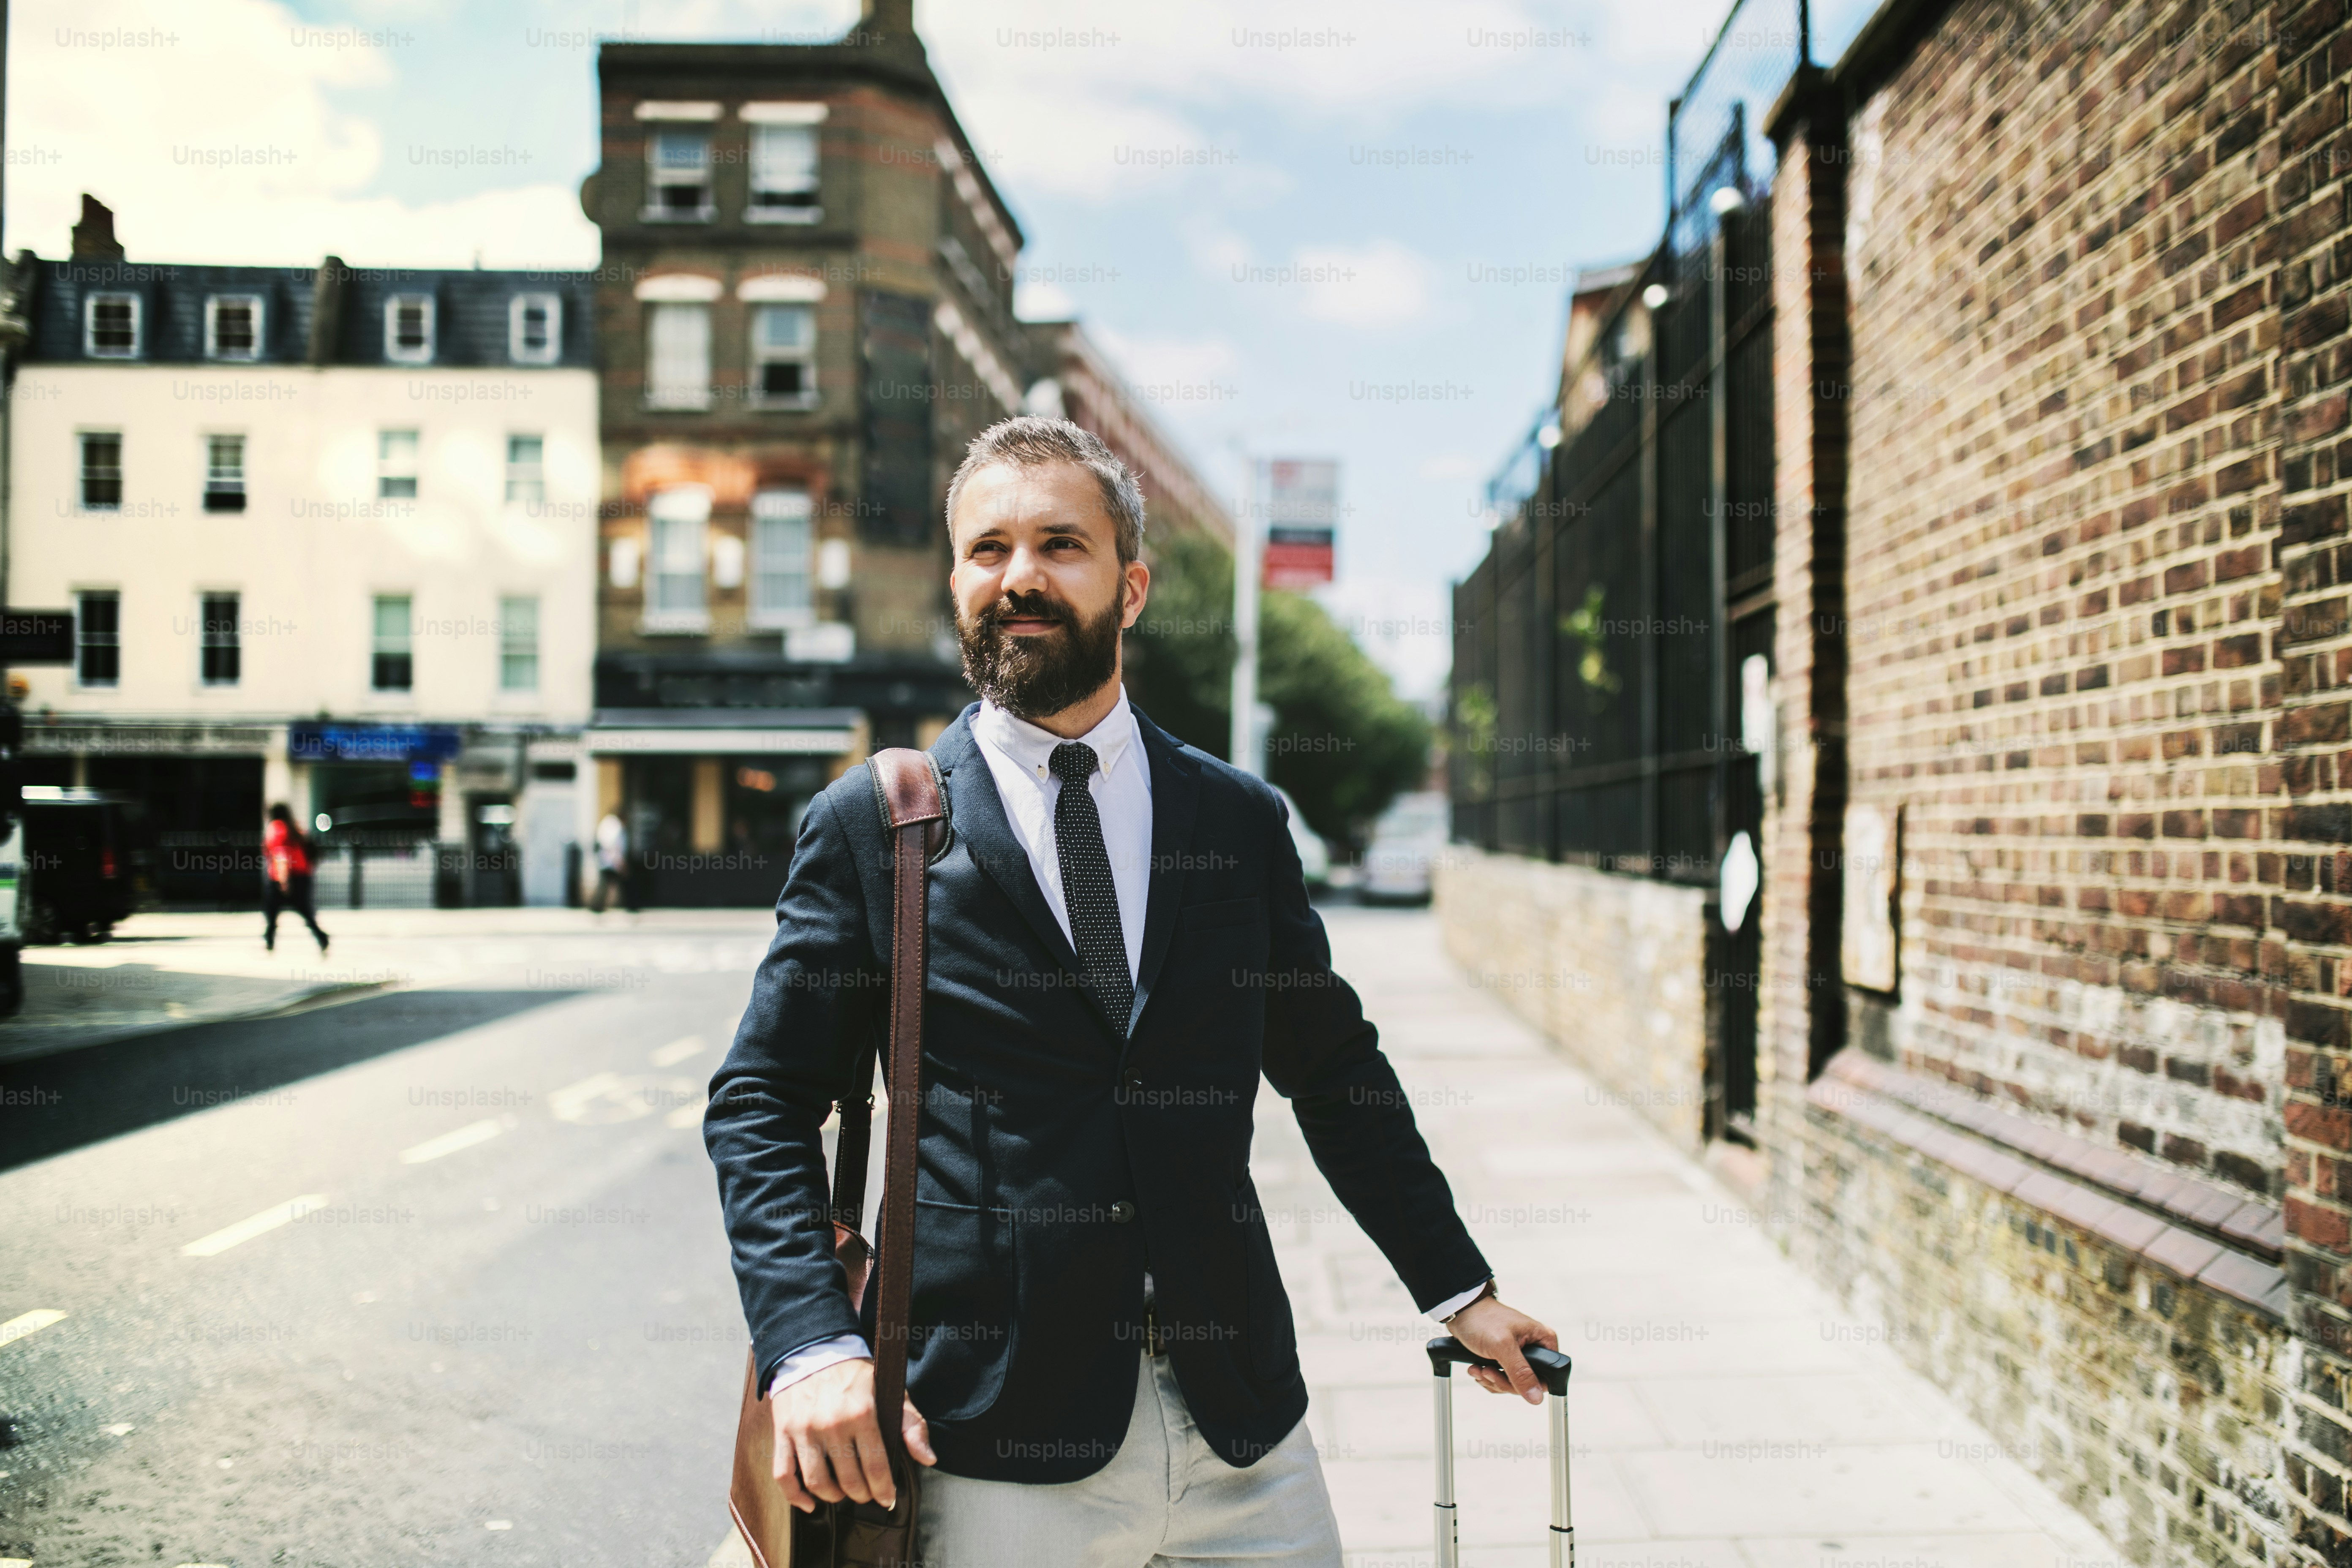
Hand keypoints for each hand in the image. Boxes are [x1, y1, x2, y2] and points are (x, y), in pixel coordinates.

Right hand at [768, 1357, 935, 1512]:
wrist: (813, 1349)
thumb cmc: (855, 1374)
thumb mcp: (890, 1390)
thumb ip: (912, 1424)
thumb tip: (928, 1458)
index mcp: (862, 1413)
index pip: (876, 1467)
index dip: (884, 1490)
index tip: (887, 1498)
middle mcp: (832, 1424)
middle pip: (848, 1480)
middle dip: (862, 1494)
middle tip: (866, 1493)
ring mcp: (804, 1430)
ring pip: (817, 1482)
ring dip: (833, 1497)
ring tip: (842, 1493)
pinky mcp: (782, 1432)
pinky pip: (783, 1474)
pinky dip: (795, 1496)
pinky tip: (810, 1502)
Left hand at [1448, 1295, 1558, 1404]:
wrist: (1460, 1311)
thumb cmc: (1482, 1320)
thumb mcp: (1502, 1346)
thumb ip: (1521, 1373)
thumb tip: (1537, 1397)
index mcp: (1543, 1340)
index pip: (1548, 1376)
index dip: (1529, 1385)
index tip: (1508, 1380)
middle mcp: (1535, 1348)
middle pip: (1528, 1384)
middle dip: (1503, 1381)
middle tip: (1487, 1371)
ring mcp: (1520, 1355)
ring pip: (1513, 1384)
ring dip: (1492, 1379)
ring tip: (1478, 1368)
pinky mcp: (1505, 1359)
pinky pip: (1502, 1380)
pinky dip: (1488, 1377)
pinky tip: (1477, 1367)